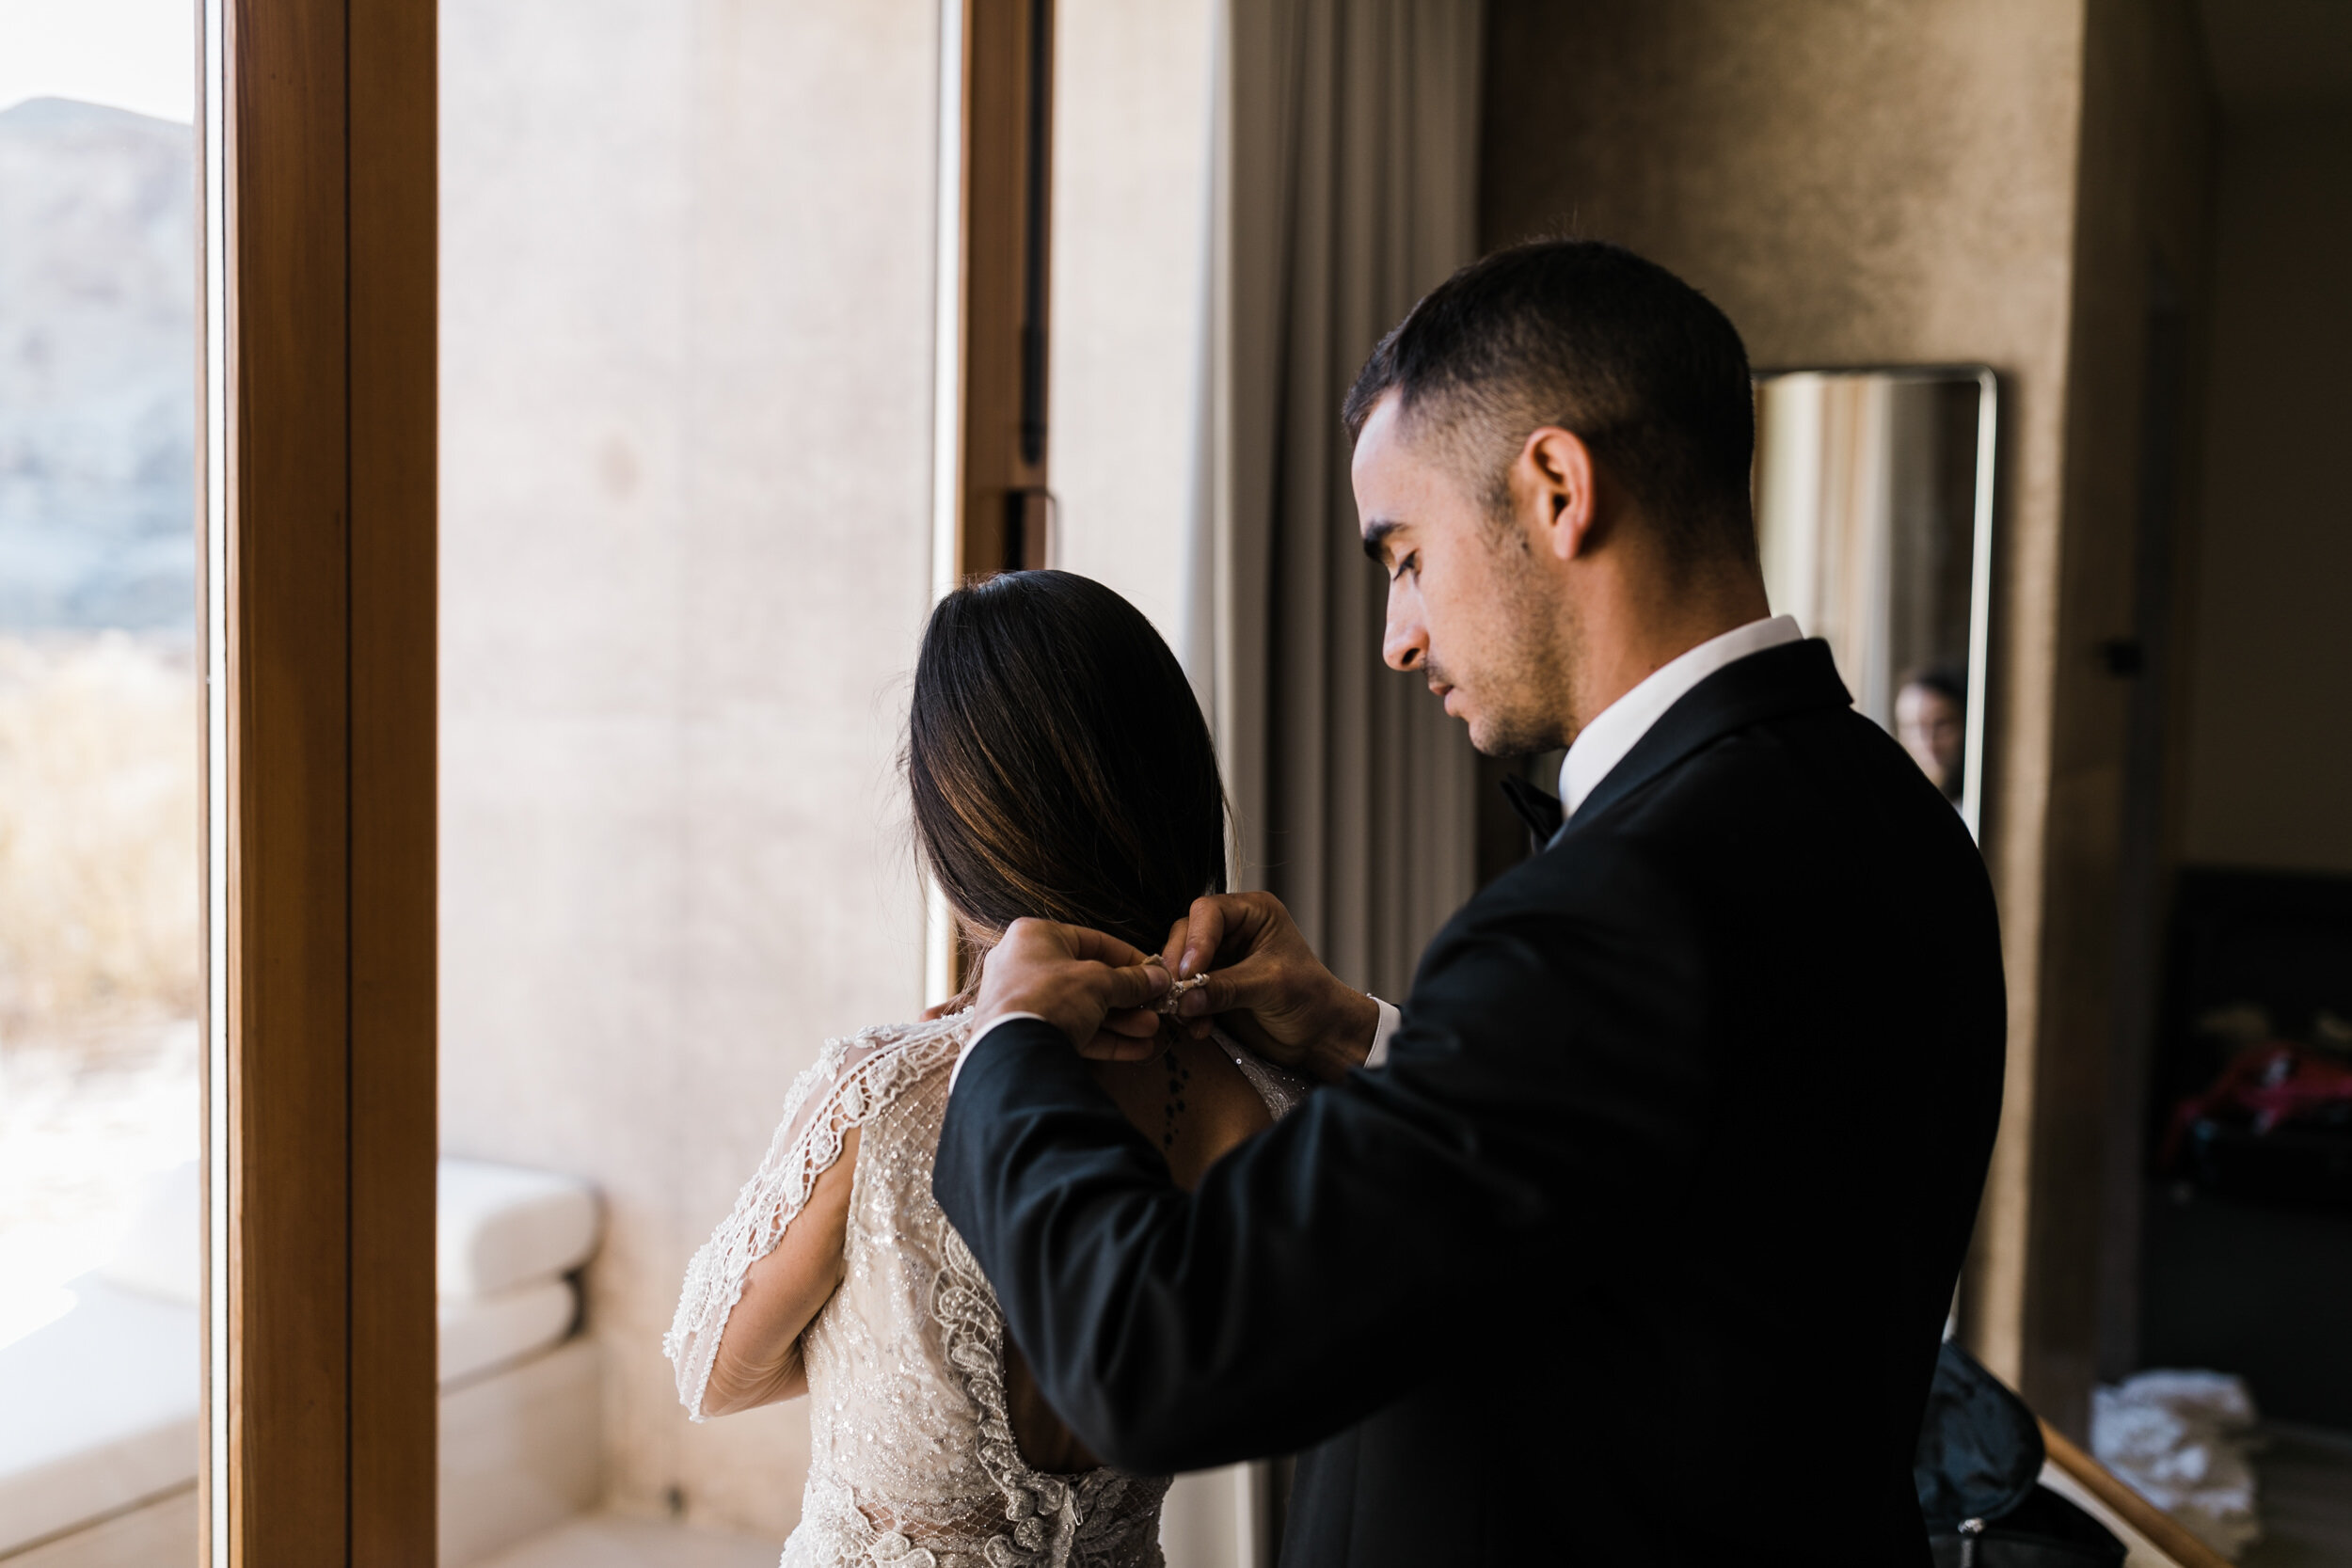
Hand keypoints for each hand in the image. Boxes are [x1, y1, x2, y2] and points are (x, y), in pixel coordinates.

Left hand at [972, 919, 1170, 1059]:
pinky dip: (1103, 1039)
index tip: (1155, 973)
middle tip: (1156, 1007)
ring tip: (1151, 1031)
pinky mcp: (1025, 1034)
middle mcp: (1024, 965)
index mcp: (1036, 936)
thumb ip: (1131, 981)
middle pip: (1089, 979)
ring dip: (1120, 1021)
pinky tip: (1136, 1050)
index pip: (1093, 942)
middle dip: (1128, 998)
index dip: (1129, 958)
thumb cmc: (1052, 998)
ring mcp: (1023, 1002)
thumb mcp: (1100, 982)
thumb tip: (1159, 979)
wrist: (1014, 1053)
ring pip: (1082, 1009)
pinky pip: (1070, 1031)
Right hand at [1160, 892, 1379, 1083]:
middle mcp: (1232, 930)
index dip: (1194, 940)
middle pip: (1186, 935)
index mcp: (1253, 913)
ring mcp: (1220, 958)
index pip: (1209, 912)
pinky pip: (1185, 992)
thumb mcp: (1269, 987)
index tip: (1188, 973)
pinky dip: (1186, 1010)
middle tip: (1173, 994)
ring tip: (1185, 1017)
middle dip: (1179, 967)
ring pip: (1180, 965)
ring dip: (1178, 992)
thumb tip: (1183, 998)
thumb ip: (1225, 988)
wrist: (1320, 1036)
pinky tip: (1198, 1028)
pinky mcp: (1212, 986)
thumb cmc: (1311, 999)